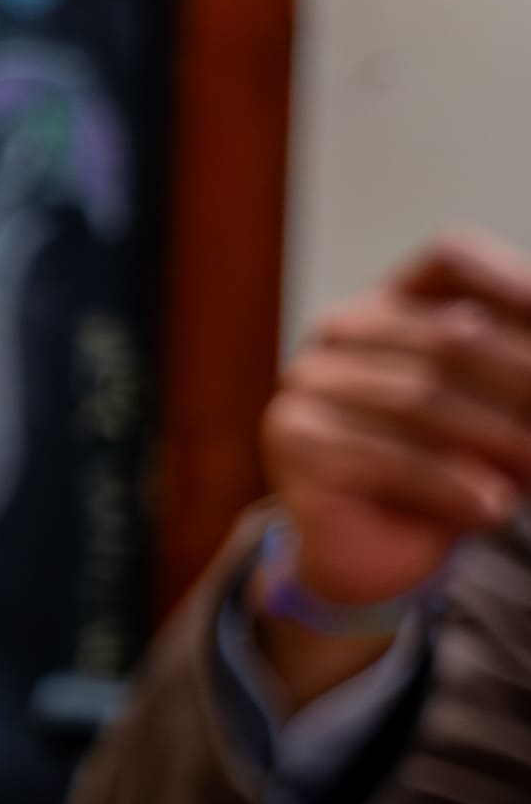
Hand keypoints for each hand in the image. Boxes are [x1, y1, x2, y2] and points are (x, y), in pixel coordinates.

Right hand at [269, 228, 530, 599]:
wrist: (375, 545)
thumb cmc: (447, 463)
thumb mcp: (496, 403)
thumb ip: (516, 369)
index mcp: (392, 301)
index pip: (451, 258)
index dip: (512, 283)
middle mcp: (341, 329)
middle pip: (452, 334)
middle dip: (522, 387)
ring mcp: (309, 381)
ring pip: (422, 398)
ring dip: (497, 442)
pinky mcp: (294, 438)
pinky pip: (386, 455)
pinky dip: (451, 484)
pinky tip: (489, 506)